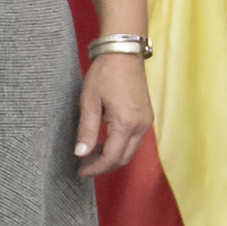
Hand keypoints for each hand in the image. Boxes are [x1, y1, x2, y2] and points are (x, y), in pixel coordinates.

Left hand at [74, 53, 151, 177]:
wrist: (123, 53)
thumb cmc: (105, 74)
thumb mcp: (89, 102)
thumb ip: (87, 130)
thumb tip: (80, 154)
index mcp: (126, 124)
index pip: (112, 158)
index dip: (95, 168)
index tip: (80, 172)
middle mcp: (141, 126)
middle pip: (123, 158)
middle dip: (103, 166)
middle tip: (82, 165)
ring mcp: (146, 122)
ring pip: (130, 151)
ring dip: (111, 157)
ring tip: (90, 154)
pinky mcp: (146, 117)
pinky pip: (134, 140)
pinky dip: (119, 146)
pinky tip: (103, 142)